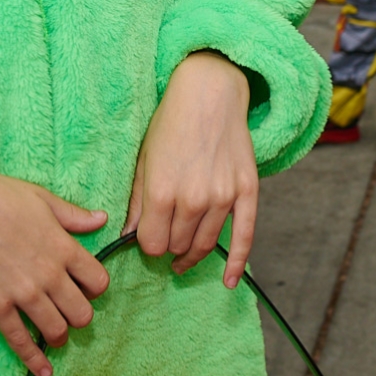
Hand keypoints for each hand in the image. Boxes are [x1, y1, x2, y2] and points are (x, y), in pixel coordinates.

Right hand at [0, 155, 109, 375]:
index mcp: (64, 248)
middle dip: (79, 317)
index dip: (95, 289)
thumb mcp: (43, 199)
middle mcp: (50, 275)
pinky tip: (44, 373)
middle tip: (69, 313)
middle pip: (82, 313)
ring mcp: (24, 294)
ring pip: (56, 330)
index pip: (98, 282)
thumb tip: (102, 219)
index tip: (86, 289)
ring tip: (54, 336)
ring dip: (59, 336)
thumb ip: (74, 216)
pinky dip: (35, 361)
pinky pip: (21, 341)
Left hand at [128, 51, 258, 285]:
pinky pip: (244, 238)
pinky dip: (235, 264)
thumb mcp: (144, 159)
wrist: (209, 93)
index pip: (152, 244)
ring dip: (191, 252)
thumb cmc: (170, 123)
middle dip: (169, 244)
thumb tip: (129, 237)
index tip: (147, 236)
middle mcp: (194, 199)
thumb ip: (137, 202)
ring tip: (182, 254)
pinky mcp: (247, 192)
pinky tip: (228, 282)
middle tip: (166, 234)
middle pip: (177, 246)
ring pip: (204, 244)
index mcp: (162, 191)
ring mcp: (223, 197)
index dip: (147, 244)